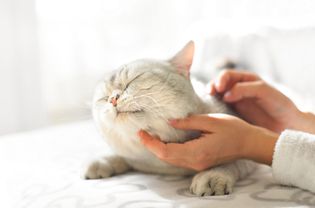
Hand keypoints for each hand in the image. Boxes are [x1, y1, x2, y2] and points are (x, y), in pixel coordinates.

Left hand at [138, 114, 277, 170]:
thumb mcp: (210, 121)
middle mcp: (195, 162)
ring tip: (150, 136)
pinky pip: (179, 159)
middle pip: (166, 157)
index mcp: (197, 152)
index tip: (141, 133)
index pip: (166, 151)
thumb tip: (170, 123)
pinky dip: (168, 151)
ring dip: (159, 149)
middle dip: (152, 146)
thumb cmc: (233, 130)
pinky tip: (165, 141)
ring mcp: (198, 164)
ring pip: (171, 160)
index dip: (151, 143)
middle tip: (142, 133)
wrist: (250, 143)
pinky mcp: (200, 162)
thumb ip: (188, 122)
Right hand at [209, 70, 300, 132]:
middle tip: (210, 93)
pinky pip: (220, 109)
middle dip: (212, 87)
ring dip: (211, 97)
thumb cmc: (279, 105)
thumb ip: (244, 90)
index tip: (219, 89)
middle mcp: (238, 89)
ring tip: (208, 101)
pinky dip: (213, 109)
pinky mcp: (233, 114)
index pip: (227, 75)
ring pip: (217, 96)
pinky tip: (211, 111)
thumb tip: (225, 95)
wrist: (286, 125)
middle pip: (219, 84)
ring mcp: (234, 101)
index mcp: (246, 80)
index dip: (220, 80)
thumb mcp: (264, 92)